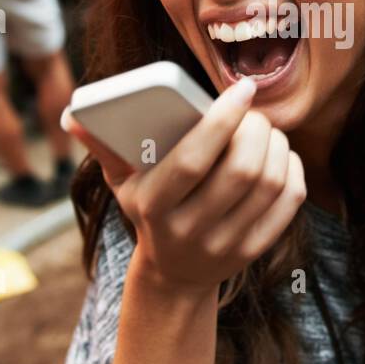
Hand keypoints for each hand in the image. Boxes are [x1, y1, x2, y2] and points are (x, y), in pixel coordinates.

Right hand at [65, 77, 306, 294]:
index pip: (192, 159)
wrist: (173, 274)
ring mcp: (225, 244)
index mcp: (153, 205)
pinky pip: (288, 203)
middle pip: (241, 170)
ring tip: (267, 130)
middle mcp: (189, 229)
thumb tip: (73, 116)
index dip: (222, 120)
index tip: (242, 88)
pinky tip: (282, 155)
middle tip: (254, 112)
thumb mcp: (122, 183)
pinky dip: (292, 169)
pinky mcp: (254, 250)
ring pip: (270, 183)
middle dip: (257, 129)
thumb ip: (104, 146)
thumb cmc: (148, 210)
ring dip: (278, 145)